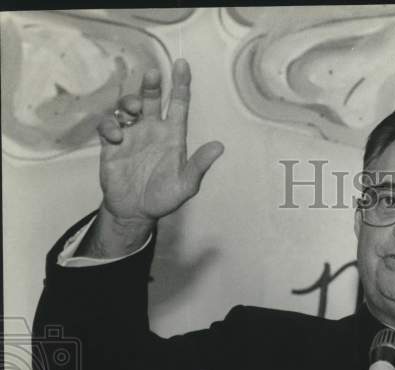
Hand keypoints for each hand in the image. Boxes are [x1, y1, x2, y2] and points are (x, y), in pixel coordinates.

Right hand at [96, 57, 222, 225]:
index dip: (181, 84)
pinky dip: (111, 125)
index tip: (182, 65)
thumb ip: (199, 165)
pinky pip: (108, 125)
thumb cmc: (163, 198)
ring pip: (127, 106)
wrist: (136, 212)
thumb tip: (219, 146)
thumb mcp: (186, 185)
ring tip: (133, 111)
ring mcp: (131, 135)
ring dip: (129, 102)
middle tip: (153, 76)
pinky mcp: (112, 144)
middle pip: (151, 98)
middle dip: (151, 84)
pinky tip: (118, 137)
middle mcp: (152, 130)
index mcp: (171, 136)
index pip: (179, 104)